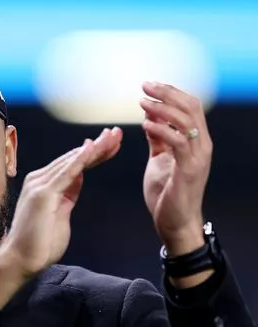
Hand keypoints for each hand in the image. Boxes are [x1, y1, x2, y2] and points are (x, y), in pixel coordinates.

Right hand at [0, 127, 121, 308]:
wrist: (21, 260)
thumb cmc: (40, 243)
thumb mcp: (61, 214)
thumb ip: (69, 195)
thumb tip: (79, 178)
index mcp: (45, 185)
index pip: (73, 165)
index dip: (93, 154)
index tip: (112, 143)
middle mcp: (39, 180)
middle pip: (73, 159)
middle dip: (97, 146)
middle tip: (117, 133)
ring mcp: (39, 185)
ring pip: (71, 162)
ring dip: (93, 149)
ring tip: (111, 136)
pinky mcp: (42, 194)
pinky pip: (65, 173)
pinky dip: (79, 160)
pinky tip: (91, 148)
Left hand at [140, 82, 211, 256]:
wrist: (174, 223)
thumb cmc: (166, 193)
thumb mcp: (159, 160)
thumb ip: (158, 139)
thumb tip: (150, 118)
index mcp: (195, 141)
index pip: (189, 106)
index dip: (171, 92)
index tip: (149, 85)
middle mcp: (201, 145)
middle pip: (190, 107)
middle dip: (167, 92)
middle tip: (145, 85)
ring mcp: (198, 157)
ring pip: (186, 120)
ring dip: (162, 108)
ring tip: (142, 102)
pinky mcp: (189, 170)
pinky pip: (178, 142)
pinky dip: (162, 130)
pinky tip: (145, 124)